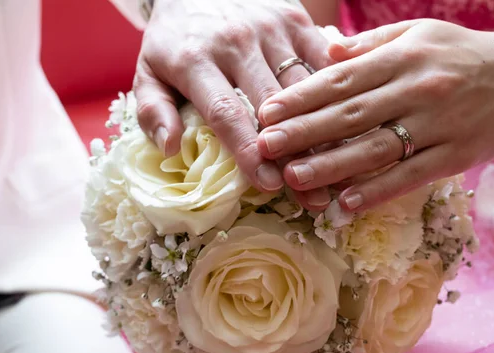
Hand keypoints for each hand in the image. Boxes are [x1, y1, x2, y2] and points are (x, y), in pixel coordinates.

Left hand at [133, 0, 332, 197]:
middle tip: (313, 193)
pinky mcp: (294, 18)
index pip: (227, 114)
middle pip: (273, 106)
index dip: (249, 152)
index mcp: (195, 60)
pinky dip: (334, 93)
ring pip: (304, 86)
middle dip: (294, 153)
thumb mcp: (147, 70)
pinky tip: (346, 125)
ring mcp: (269, 28)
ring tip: (337, 168)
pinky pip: (320, 59)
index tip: (269, 184)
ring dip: (322, 129)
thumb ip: (153, 110)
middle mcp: (236, 43)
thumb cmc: (173, 38)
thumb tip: (171, 147)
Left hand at [257, 19, 493, 210]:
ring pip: (376, 149)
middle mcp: (417, 91)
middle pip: (351, 116)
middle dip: (304, 132)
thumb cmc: (456, 54)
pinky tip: (345, 202)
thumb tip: (325, 52)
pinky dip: (378, 190)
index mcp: (402, 59)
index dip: (302, 97)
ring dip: (331, 166)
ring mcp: (437, 125)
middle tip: (267, 146)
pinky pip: (411, 176)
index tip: (267, 112)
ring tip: (294, 177)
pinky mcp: (454, 155)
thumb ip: (369, 45)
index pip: (342, 80)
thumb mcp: (416, 35)